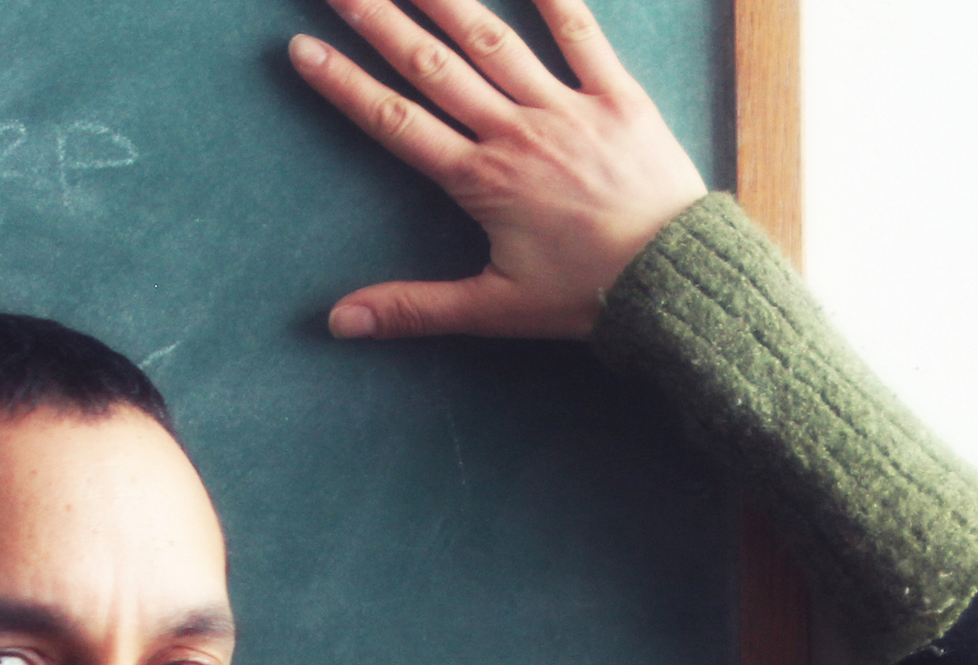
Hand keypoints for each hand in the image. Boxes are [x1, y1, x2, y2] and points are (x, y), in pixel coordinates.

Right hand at [289, 0, 707, 339]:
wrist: (675, 284)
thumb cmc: (588, 299)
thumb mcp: (495, 309)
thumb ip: (415, 308)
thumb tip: (340, 322)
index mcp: (482, 181)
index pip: (395, 123)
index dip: (345, 86)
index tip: (302, 49)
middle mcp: (516, 133)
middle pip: (432, 66)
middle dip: (378, 20)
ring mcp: (567, 109)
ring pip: (492, 40)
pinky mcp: (619, 97)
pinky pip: (582, 34)